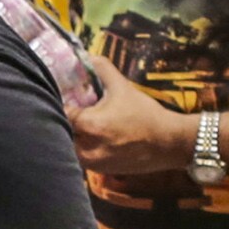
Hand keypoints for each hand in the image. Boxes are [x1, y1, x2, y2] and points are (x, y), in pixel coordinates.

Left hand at [67, 51, 199, 177]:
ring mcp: (91, 163)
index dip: (62, 101)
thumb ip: (102, 69)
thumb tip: (88, 56)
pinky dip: (84, 146)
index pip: (61, 111)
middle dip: (67, 120)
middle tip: (76, 109)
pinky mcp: (99, 172)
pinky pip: (82, 156)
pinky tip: (96, 137)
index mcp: (89, 124)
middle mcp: (86, 147)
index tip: (68, 96)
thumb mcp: (123, 87)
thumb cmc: (145, 114)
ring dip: (74, 134)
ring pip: (71, 145)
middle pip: (63, 130)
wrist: (167, 143)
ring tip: (86, 123)